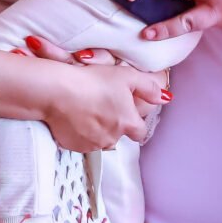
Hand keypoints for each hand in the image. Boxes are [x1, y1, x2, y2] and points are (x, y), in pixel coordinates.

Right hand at [30, 38, 167, 151]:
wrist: (57, 91)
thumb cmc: (91, 81)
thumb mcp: (126, 76)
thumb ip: (148, 88)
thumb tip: (164, 98)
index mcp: (128, 123)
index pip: (140, 131)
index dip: (134, 121)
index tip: (126, 112)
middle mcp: (113, 138)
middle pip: (119, 135)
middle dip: (113, 124)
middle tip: (101, 105)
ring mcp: (92, 144)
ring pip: (100, 139)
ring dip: (97, 129)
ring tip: (86, 110)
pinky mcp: (74, 146)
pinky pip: (82, 142)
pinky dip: (80, 132)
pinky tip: (74, 116)